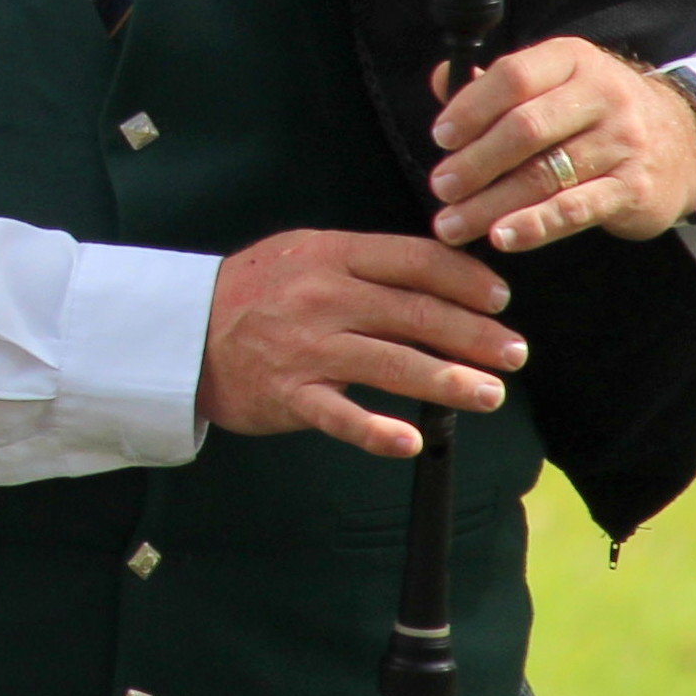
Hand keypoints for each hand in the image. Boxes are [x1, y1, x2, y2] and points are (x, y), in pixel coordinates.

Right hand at [196, 231, 521, 459]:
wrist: (180, 332)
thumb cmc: (255, 292)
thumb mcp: (306, 255)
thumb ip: (366, 264)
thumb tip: (439, 277)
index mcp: (332, 255)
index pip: (415, 260)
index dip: (465, 279)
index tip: (500, 299)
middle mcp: (324, 297)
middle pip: (416, 313)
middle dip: (475, 335)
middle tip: (515, 353)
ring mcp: (306, 348)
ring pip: (392, 364)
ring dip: (449, 381)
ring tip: (490, 394)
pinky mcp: (288, 395)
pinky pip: (340, 416)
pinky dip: (376, 431)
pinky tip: (411, 441)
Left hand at [424, 39, 695, 252]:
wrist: (684, 143)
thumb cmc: (597, 113)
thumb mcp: (556, 83)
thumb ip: (498, 84)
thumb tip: (442, 79)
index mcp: (573, 60)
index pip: (513, 76)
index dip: (471, 108)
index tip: (441, 139)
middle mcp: (602, 95)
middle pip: (525, 129)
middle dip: (475, 163)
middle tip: (440, 187)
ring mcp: (622, 142)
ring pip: (544, 175)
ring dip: (490, 204)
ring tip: (453, 224)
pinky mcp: (634, 188)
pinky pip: (575, 208)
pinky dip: (534, 225)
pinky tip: (501, 237)